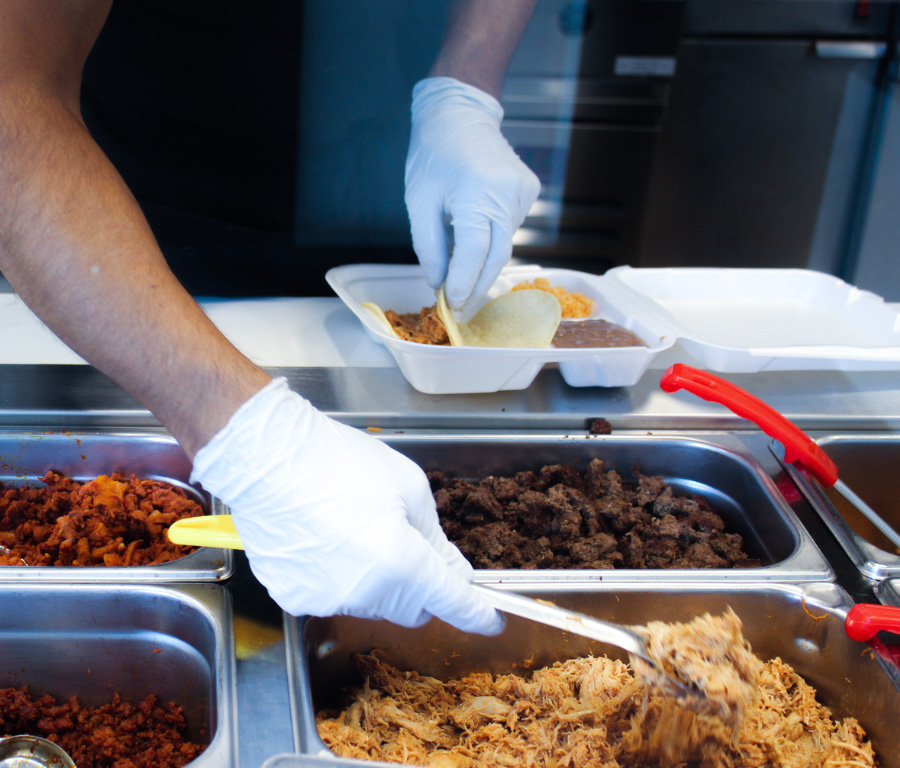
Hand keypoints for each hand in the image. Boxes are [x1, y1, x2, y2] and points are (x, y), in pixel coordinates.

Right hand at [190, 378, 503, 633]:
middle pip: (412, 608)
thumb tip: (452, 570)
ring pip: (373, 603)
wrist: (268, 457)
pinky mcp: (295, 598)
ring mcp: (327, 599)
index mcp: (402, 562)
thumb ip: (436, 539)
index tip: (491, 619)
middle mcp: (366, 593)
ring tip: (354, 530)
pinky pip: (335, 597)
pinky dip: (340, 578)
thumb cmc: (339, 461)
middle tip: (407, 541)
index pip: (453, 602)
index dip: (477, 613)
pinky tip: (324, 540)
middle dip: (421, 585)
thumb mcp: (408, 486)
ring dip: (378, 580)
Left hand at [405, 77, 540, 309]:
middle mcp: (507, 195)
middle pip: (496, 257)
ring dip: (482, 265)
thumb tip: (438, 282)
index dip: (463, 284)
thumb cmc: (434, 153)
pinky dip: (491, 242)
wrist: (460, 113)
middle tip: (461, 309)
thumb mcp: (419, 201)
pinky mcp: (529, 192)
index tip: (451, 306)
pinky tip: (475, 239)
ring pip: (504, 245)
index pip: (473, 254)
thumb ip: (429, 246)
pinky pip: (509, 228)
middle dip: (477, 287)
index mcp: (476, 193)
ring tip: (460, 276)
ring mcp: (523, 194)